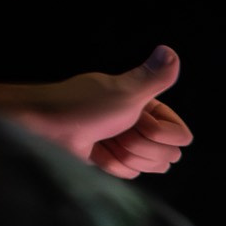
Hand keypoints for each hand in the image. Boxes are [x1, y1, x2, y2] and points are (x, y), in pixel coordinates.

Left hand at [0, 46, 191, 177]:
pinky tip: (97, 153)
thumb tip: (170, 51)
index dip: (159, 135)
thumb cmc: (82, 108)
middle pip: (168, 155)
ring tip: (104, 142)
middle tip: (116, 132)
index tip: (135, 121)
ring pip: (151, 166)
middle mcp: (142, 122)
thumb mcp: (125, 92)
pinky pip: (131, 173)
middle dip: (141, 149)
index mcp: (150, 105)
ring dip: (127, 158)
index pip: (181, 136)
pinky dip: (113, 166)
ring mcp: (128, 142)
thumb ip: (155, 78)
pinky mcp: (114, 158)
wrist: (44, 127)